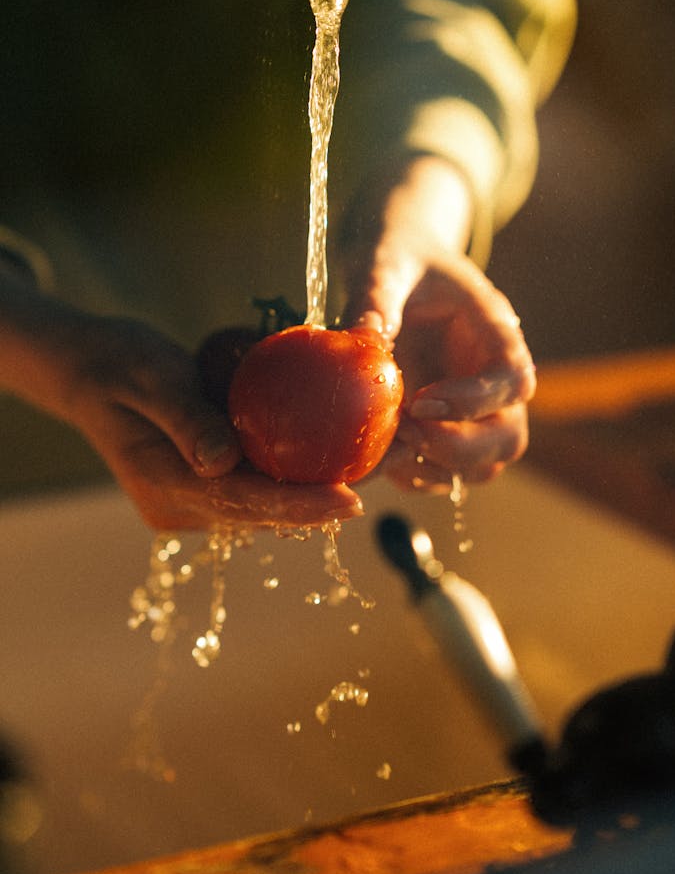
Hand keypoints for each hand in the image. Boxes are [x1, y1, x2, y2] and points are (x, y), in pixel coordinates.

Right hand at [0, 274, 361, 529]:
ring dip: (315, 488)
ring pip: (265, 503)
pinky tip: (340, 451)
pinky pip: (257, 486)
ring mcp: (192, 502)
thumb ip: (185, 417)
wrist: (89, 369)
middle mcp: (181, 507)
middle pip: (263, 512)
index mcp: (165, 486)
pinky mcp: (204, 487)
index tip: (351, 501)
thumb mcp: (148, 376)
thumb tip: (223, 462)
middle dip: (322, 500)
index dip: (299, 506)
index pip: (243, 503)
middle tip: (386, 472)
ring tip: (379, 462)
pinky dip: (294, 472)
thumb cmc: (118, 362)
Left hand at [342, 156, 535, 492]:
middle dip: (458, 448)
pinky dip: (415, 477)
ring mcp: (473, 413)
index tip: (419, 403)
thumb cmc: (398, 258)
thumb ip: (377, 297)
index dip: (473, 402)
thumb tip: (361, 341)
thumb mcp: (385, 264)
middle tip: (403, 431)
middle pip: (508, 438)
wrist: (394, 267)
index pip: (512, 381)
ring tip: (385, 448)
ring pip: (481, 467)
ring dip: (436, 469)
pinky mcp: (443, 432)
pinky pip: (444, 475)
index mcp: (495, 333)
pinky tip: (377, 457)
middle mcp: (493, 381)